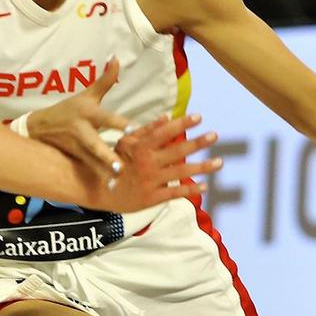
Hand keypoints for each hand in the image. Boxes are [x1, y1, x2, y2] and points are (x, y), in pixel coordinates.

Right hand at [24, 58, 133, 174]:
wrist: (38, 127)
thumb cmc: (69, 109)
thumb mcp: (86, 95)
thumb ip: (105, 81)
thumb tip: (117, 59)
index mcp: (88, 113)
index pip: (105, 118)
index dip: (119, 124)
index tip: (133, 129)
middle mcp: (81, 131)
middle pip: (95, 145)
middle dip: (107, 157)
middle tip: (120, 167)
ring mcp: (75, 148)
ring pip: (91, 162)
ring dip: (103, 173)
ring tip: (115, 184)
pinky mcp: (72, 159)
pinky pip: (87, 170)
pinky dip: (97, 180)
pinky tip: (109, 191)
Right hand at [82, 112, 222, 211]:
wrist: (96, 189)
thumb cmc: (111, 162)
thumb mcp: (124, 143)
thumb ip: (145, 130)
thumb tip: (166, 117)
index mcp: (141, 147)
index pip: (165, 133)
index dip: (182, 124)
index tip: (198, 117)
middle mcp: (148, 163)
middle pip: (177, 152)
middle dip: (197, 143)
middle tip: (214, 135)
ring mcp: (151, 181)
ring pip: (180, 173)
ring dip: (202, 167)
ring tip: (219, 162)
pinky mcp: (152, 197)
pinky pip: (175, 193)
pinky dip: (191, 190)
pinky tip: (206, 186)